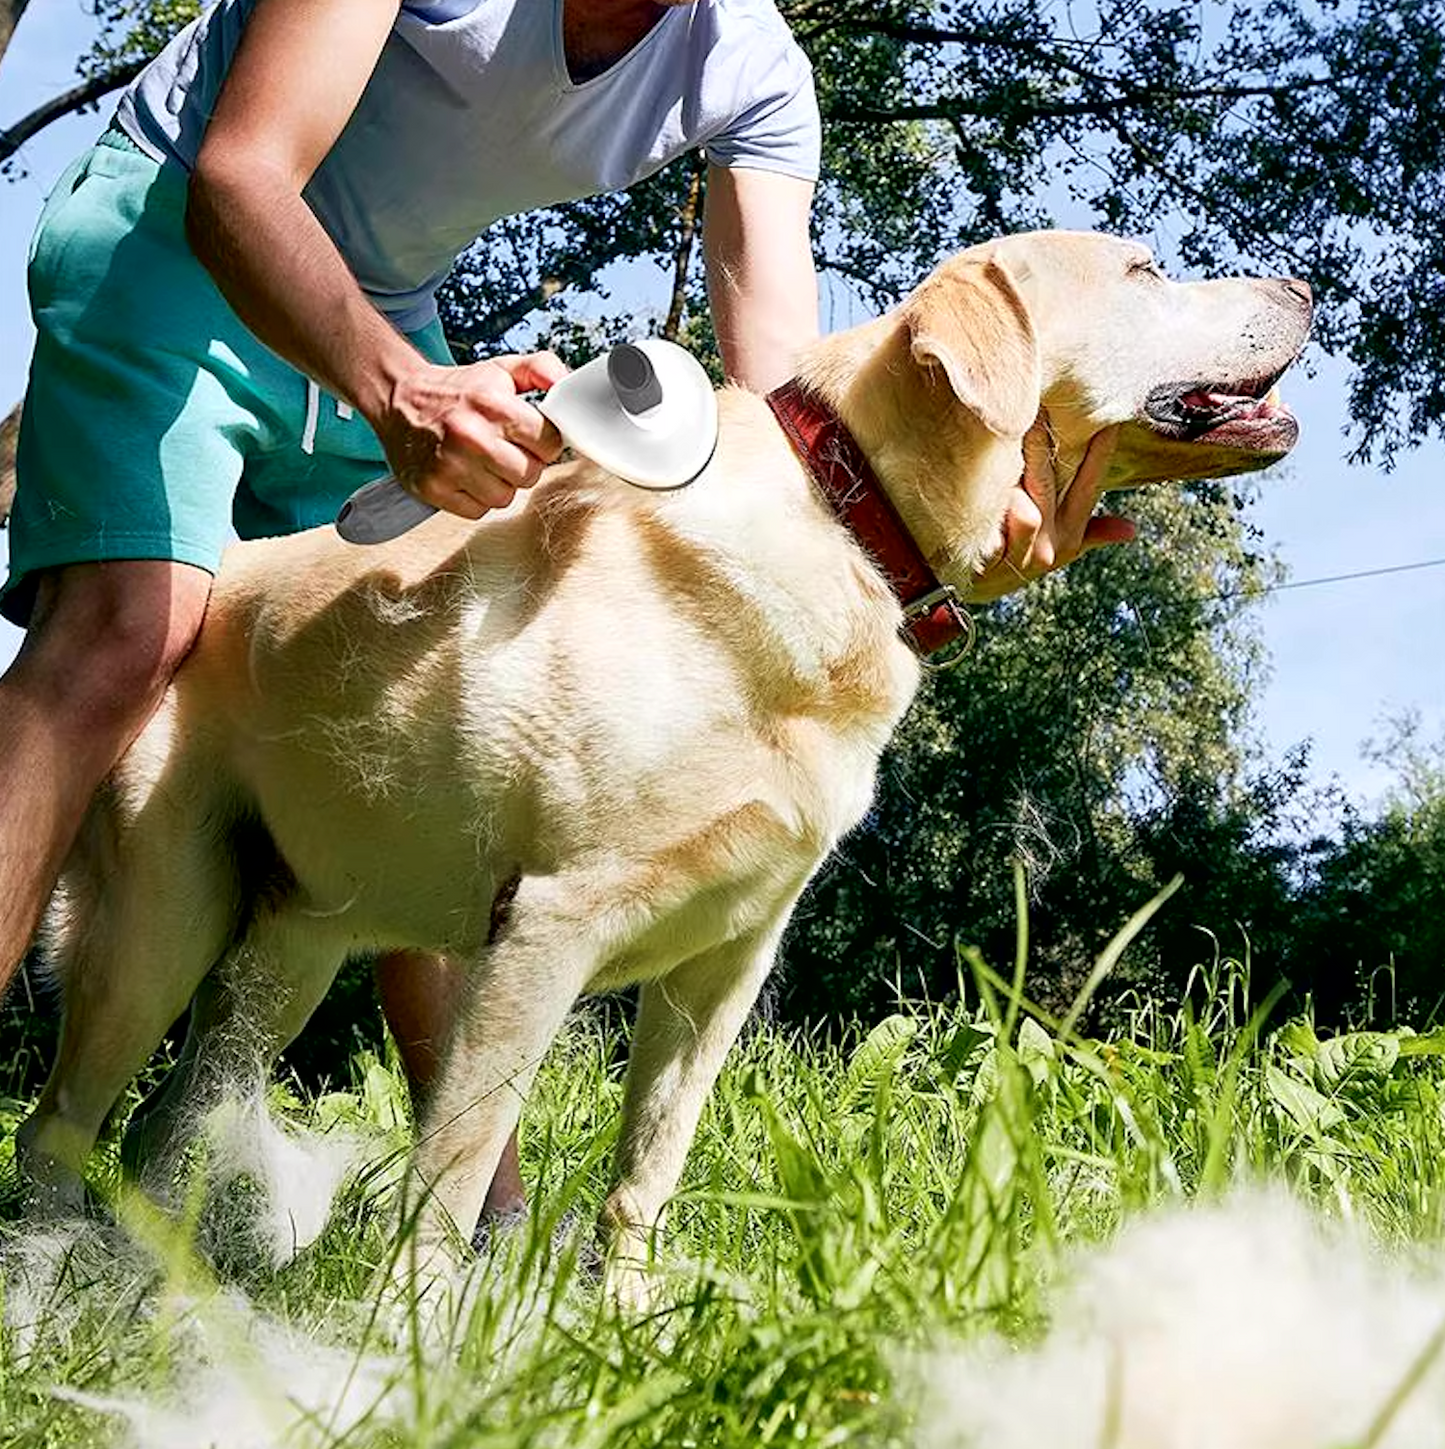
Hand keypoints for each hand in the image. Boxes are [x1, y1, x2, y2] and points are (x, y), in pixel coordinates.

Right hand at [378, 351, 569, 518]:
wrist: (399, 399)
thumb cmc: (457, 391)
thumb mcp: (500, 370)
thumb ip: (541, 368)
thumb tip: (565, 385)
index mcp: (492, 404)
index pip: (549, 443)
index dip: (543, 442)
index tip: (527, 436)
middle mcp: (471, 436)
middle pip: (530, 474)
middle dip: (523, 464)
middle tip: (503, 448)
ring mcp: (450, 465)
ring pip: (505, 497)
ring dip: (499, 483)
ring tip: (482, 462)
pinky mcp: (433, 488)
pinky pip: (478, 511)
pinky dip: (476, 498)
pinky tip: (465, 475)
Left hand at [966, 419, 1133, 601]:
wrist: (977, 590)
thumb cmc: (1018, 558)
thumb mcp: (1060, 548)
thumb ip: (1093, 533)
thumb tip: (1131, 529)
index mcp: (1070, 534)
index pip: (1090, 486)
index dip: (1100, 454)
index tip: (1107, 420)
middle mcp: (1051, 544)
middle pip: (1051, 485)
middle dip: (1045, 445)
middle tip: (1040, 407)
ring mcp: (1021, 554)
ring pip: (1028, 513)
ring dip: (1013, 477)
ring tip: (1004, 438)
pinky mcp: (992, 561)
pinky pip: (995, 531)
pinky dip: (991, 512)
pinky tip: (980, 488)